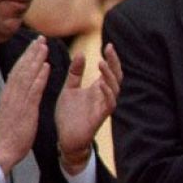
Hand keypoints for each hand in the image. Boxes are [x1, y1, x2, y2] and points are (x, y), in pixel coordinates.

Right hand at [0, 36, 49, 172]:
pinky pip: (33, 90)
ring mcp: (18, 101)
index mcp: (8, 94)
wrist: (3, 148)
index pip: (17, 71)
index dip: (26, 58)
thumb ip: (17, 100)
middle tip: (41, 38)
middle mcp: (11, 94)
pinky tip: (46, 67)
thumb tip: (21, 91)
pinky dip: (40, 77)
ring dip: (36, 59)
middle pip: (21, 68)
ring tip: (45, 46)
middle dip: (31, 52)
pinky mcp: (25, 109)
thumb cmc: (9, 134)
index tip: (34, 46)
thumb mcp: (11, 112)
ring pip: (27, 75)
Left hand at [55, 42, 121, 172]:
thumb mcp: (69, 89)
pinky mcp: (101, 117)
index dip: (111, 58)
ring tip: (102, 63)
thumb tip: (80, 53)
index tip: (108, 44)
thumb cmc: (68, 115)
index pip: (109, 70)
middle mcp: (104, 96)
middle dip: (114, 63)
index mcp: (97, 89)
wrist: (65, 138)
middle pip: (116, 76)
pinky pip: (109, 103)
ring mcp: (104, 106)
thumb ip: (75, 73)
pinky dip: (107, 93)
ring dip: (109, 75)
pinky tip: (101, 84)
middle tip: (109, 49)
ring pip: (115, 88)